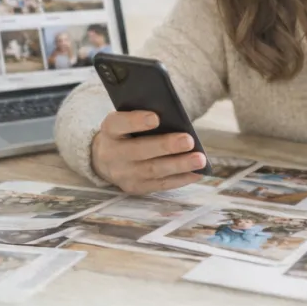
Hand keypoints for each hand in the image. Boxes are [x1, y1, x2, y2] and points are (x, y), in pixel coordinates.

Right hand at [90, 110, 206, 194]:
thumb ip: (142, 118)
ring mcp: (123, 174)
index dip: (136, 121)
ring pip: (153, 170)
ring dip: (179, 165)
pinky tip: (197, 173)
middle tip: (189, 141)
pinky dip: (180, 179)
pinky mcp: (135, 188)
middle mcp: (112, 154)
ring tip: (200, 159)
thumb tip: (174, 119)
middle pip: (139, 151)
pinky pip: (160, 184)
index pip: (118, 124)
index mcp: (109, 130)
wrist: (106, 159)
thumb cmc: (126, 133)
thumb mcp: (126, 122)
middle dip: (166, 146)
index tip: (156, 118)